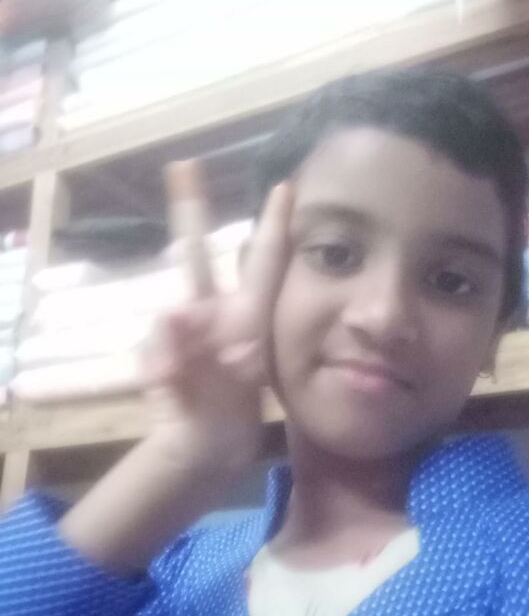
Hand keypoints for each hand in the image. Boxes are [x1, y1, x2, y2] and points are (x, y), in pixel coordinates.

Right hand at [143, 183, 292, 482]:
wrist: (207, 446)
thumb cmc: (235, 404)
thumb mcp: (247, 377)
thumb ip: (238, 340)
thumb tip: (179, 311)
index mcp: (247, 314)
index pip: (263, 261)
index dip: (273, 224)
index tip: (286, 185)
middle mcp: (212, 315)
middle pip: (196, 258)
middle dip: (189, 211)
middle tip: (184, 169)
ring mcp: (182, 335)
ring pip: (173, 316)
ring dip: (178, 337)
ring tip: (182, 364)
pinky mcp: (157, 359)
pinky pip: (156, 354)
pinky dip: (164, 366)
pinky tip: (169, 382)